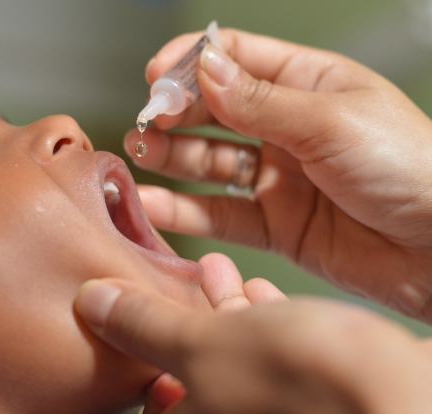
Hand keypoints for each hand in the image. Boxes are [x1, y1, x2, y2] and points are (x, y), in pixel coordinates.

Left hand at [75, 279, 431, 413]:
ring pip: (237, 366)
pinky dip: (263, 326)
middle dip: (182, 325)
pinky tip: (263, 291)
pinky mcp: (315, 407)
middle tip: (172, 284)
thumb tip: (90, 302)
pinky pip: (277, 364)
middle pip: (193, 385)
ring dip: (223, 315)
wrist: (403, 402)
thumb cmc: (293, 382)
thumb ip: (140, 323)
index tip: (136, 327)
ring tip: (215, 270)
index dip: (138, 372)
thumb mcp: (199, 340)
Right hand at [127, 28, 431, 320]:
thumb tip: (204, 67)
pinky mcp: (275, 225)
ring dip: (170, 158)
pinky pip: (219, 215)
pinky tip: (153, 203)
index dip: (192, 62)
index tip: (156, 75)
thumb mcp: (331, 121)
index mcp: (309, 84)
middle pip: (214, 111)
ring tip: (138, 154)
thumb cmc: (413, 168)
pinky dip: (184, 211)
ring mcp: (279, 178)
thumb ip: (260, 101)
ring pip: (210, 163)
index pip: (237, 59)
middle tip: (145, 120)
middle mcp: (288, 129)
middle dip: (174, 112)